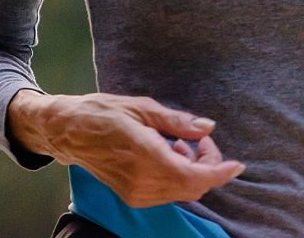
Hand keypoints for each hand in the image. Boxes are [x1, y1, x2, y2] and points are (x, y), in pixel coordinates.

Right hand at [6, 90, 243, 206]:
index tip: (237, 163)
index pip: (195, 177)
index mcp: (147, 157)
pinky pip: (167, 193)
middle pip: (193, 186)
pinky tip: (165, 153)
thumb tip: (207, 127)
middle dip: (206, 166)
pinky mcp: (132, 196)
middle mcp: (143, 182)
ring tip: (176, 142)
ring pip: (182, 191)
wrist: (67, 131)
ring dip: (191, 171)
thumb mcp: (140, 107)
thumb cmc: (100, 113)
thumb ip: (176, 121)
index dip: (220, 172)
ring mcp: (137, 193)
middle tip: (198, 139)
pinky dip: (176, 176)